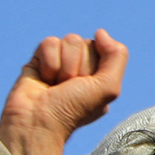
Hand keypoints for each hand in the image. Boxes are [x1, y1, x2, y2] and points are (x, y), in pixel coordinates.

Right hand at [0, 29, 128, 145]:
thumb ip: (116, 55)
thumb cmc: (72, 110)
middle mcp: (80, 69)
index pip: (103, 49)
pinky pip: (50, 42)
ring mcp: (59, 63)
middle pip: (85, 43)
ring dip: (63, 66)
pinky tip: (43, 78)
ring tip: (54, 85)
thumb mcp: (109, 87)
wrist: (37, 121)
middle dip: (77, 67)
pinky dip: (48, 61)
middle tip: (67, 88)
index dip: (94, 67)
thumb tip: (100, 32)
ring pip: (68, 40)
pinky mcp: (39, 60)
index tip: (84, 88)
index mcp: (98, 76)